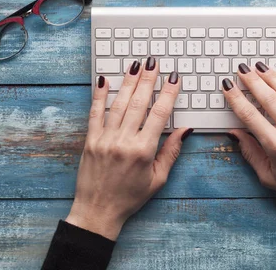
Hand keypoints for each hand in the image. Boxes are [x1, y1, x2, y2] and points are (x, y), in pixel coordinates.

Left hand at [66, 58, 191, 239]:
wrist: (97, 211)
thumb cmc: (130, 198)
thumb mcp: (158, 178)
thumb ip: (171, 152)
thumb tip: (185, 130)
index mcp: (143, 151)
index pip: (160, 114)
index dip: (168, 93)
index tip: (174, 78)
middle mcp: (123, 141)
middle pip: (138, 103)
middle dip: (148, 80)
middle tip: (153, 62)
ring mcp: (105, 139)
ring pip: (119, 104)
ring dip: (128, 83)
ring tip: (135, 65)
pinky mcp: (90, 140)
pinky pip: (95, 113)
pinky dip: (100, 96)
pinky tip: (105, 80)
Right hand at [223, 56, 275, 230]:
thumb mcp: (268, 176)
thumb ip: (250, 152)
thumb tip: (234, 132)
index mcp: (275, 146)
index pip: (249, 115)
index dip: (235, 98)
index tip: (228, 86)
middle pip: (267, 98)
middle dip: (251, 80)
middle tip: (242, 69)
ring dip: (273, 76)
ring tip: (261, 66)